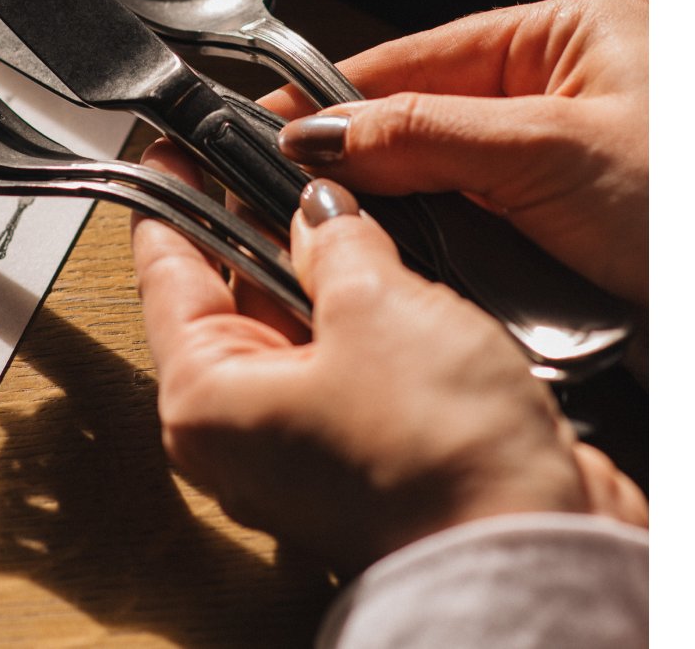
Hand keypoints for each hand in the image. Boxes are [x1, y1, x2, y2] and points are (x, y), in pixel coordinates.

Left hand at [133, 145, 647, 578]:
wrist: (529, 548)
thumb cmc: (433, 454)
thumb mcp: (371, 305)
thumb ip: (334, 239)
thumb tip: (320, 206)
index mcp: (206, 399)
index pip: (165, 271)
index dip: (172, 196)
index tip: (178, 146)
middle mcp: (243, 427)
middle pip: (228, 292)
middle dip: (255, 219)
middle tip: (273, 151)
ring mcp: (304, 439)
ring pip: (293, 319)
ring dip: (316, 258)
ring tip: (335, 190)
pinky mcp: (364, 445)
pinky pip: (343, 353)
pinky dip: (357, 304)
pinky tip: (383, 256)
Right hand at [272, 0, 647, 304]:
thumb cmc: (694, 203)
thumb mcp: (552, 153)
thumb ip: (424, 136)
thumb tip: (324, 132)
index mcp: (571, 34)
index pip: (424, 52)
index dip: (340, 89)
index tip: (272, 117)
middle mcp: (567, 90)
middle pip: (430, 116)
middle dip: (373, 158)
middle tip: (300, 190)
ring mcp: (569, 160)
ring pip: (450, 179)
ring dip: (415, 212)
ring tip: (365, 230)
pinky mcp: (571, 224)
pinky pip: (484, 227)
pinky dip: (454, 249)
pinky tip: (429, 261)